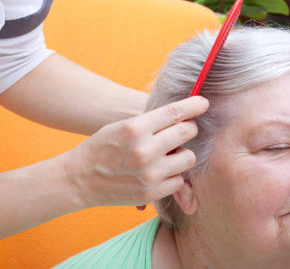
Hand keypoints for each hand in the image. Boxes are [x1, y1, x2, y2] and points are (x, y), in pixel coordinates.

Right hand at [62, 96, 208, 207]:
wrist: (79, 179)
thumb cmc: (101, 148)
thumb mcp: (121, 126)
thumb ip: (151, 122)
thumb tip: (182, 117)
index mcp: (135, 128)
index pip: (174, 112)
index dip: (194, 105)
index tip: (203, 103)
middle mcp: (144, 150)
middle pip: (187, 132)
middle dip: (189, 129)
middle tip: (183, 130)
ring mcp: (149, 174)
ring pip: (189, 158)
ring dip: (183, 154)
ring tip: (169, 154)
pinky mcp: (151, 192)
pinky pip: (179, 180)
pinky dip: (174, 174)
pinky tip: (161, 171)